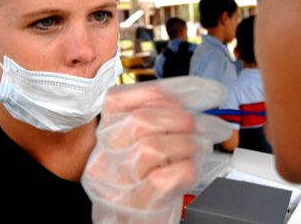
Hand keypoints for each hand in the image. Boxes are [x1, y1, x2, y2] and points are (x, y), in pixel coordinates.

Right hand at [82, 76, 230, 223]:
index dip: (162, 90)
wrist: (134, 221)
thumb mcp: (143, 142)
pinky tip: (188, 169)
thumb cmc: (143, 181)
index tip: (196, 91)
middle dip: (179, 118)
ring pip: (153, 147)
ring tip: (194, 150)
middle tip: (197, 125)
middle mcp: (103, 157)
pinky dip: (186, 170)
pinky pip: (164, 178)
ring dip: (186, 145)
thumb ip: (158, 116)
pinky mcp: (138, 205)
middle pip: (140, 120)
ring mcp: (118, 183)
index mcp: (103, 135)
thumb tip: (190, 94)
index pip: (121, 98)